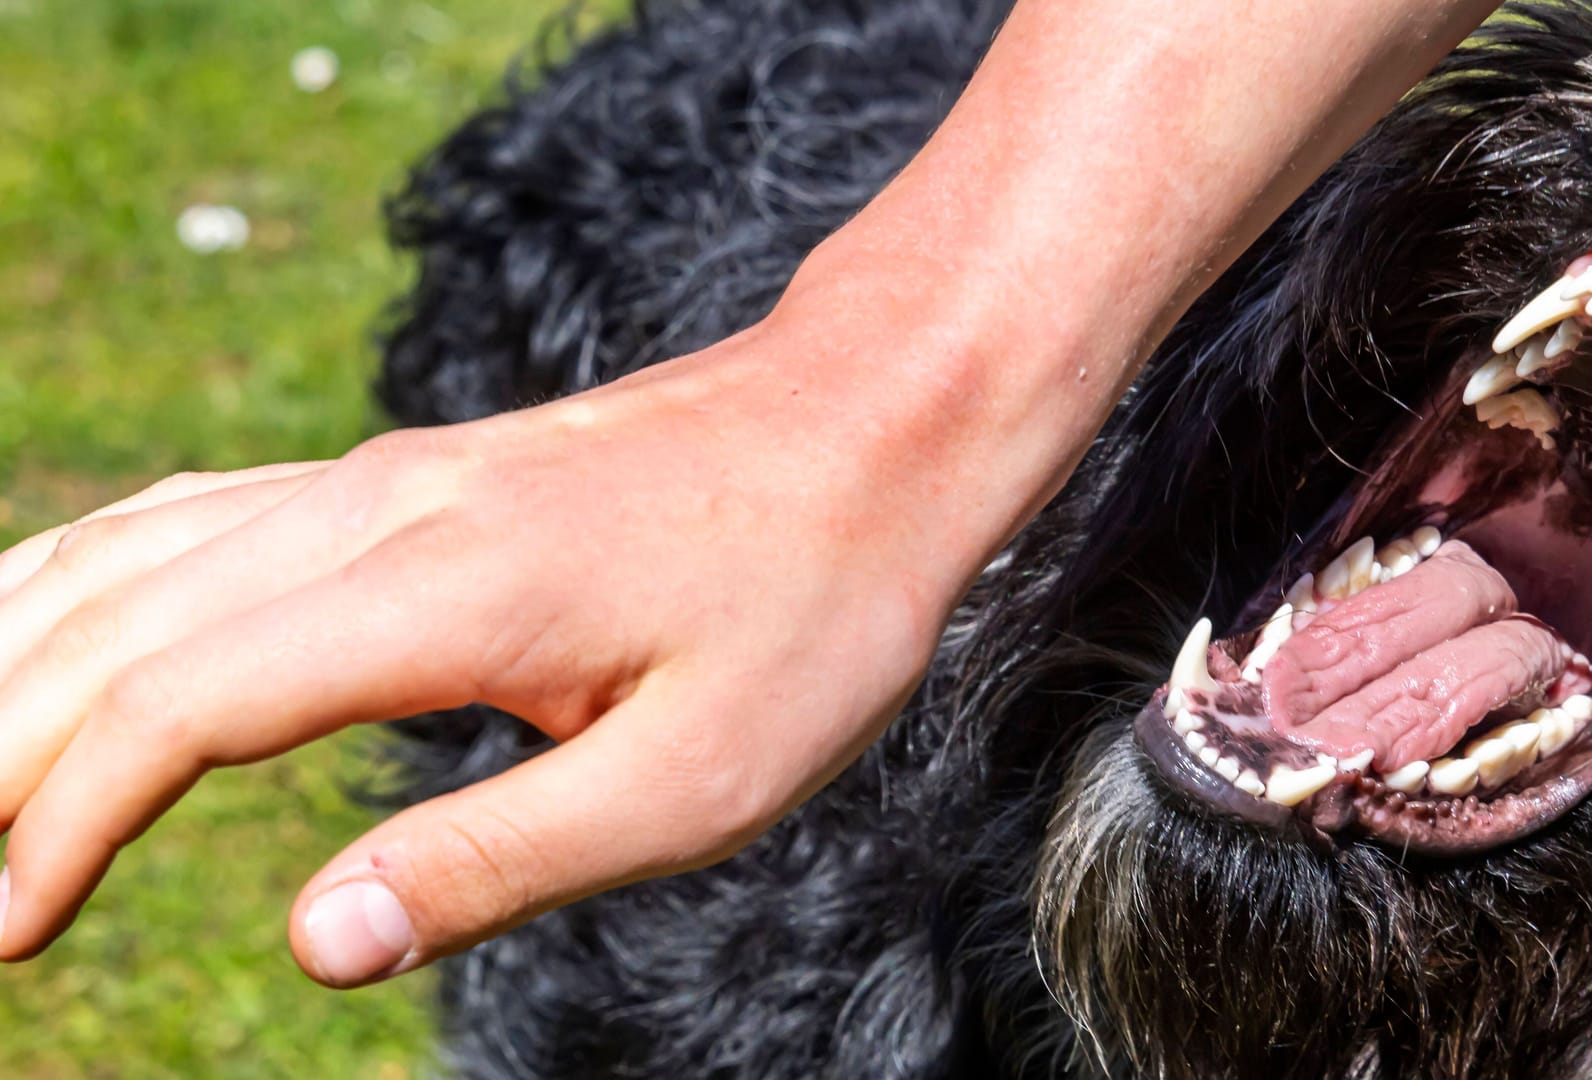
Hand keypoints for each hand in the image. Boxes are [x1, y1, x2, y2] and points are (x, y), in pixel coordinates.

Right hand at [0, 297, 998, 986]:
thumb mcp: (695, 777)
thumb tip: (319, 943)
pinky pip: (199, 517)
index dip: (61, 824)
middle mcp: (380, 509)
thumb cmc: (812, 608)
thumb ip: (500, 859)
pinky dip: (92, 582)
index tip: (6, 937)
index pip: (176, 704)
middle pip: (114, 619)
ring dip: (17, 653)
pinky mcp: (409, 476)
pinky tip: (53, 627)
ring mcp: (386, 477)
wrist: (873, 428)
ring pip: (133, 549)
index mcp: (441, 594)